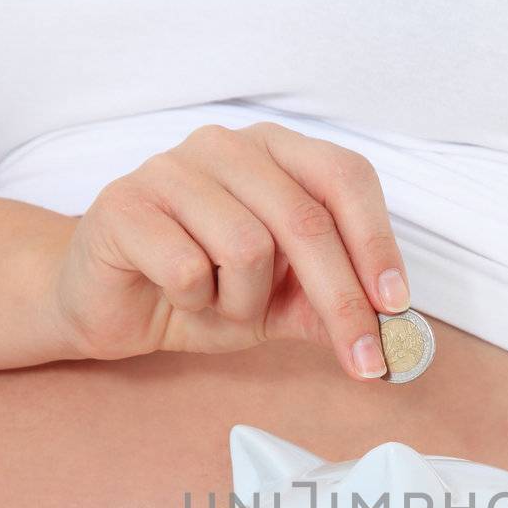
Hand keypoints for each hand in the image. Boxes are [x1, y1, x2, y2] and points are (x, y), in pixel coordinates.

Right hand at [48, 121, 410, 378]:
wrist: (111, 306)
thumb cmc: (200, 291)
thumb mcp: (281, 305)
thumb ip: (331, 307)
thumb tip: (395, 335)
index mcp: (277, 153)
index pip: (345, 178)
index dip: (377, 242)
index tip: (396, 305)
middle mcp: (228, 146)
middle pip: (305, 220)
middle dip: (341, 300)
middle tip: (365, 360)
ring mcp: (172, 168)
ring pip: (247, 247)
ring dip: (243, 301)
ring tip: (219, 306)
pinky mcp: (124, 203)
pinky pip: (188, 268)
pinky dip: (194, 302)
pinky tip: (177, 296)